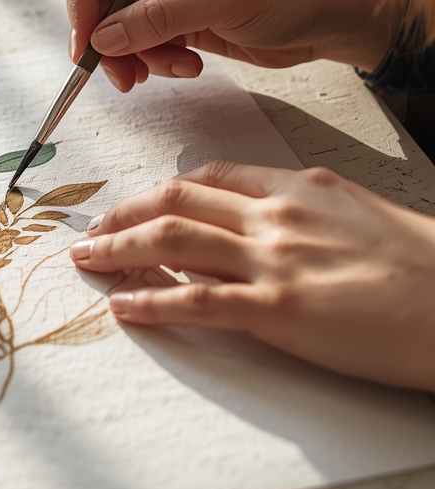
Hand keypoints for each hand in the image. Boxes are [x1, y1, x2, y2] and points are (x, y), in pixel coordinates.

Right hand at [63, 0, 401, 91]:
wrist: (325, 18)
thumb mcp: (222, 0)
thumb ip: (158, 18)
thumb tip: (103, 37)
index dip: (81, 0)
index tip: (88, 42)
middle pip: (96, 0)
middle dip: (107, 40)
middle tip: (123, 73)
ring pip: (114, 30)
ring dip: (135, 58)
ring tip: (175, 66)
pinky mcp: (171, 19)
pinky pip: (139, 46)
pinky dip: (155, 62)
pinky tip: (188, 63)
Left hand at [69, 161, 434, 389]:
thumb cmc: (418, 265)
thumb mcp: (351, 216)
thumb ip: (293, 215)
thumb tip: (238, 230)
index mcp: (296, 188)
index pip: (208, 177)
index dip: (159, 192)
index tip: (132, 207)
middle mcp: (276, 216)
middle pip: (176, 200)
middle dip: (122, 214)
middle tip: (90, 231)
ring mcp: (275, 261)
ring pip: (173, 240)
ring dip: (119, 249)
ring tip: (86, 261)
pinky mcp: (279, 310)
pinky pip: (197, 300)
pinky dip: (152, 301)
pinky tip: (124, 307)